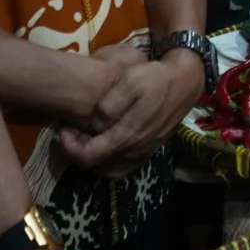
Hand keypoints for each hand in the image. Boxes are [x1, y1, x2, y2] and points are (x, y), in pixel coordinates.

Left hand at [56, 53, 202, 174]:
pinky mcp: (148, 151)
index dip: (69, 147)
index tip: (64, 129)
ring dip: (94, 159)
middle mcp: (134, 151)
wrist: (185, 81)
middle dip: (79, 152)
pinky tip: (106, 143)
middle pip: (95, 167)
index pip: (87, 156)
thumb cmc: (155, 79)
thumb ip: (108, 105)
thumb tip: (94, 125)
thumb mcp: (129, 82)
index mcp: (126, 136)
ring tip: (87, 138)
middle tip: (73, 132)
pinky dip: (109, 162)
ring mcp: (142, 153)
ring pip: (109, 170)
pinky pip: (123, 168)